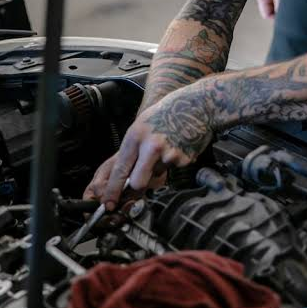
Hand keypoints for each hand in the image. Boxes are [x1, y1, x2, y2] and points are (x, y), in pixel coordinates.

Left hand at [83, 87, 213, 206]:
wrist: (197, 104)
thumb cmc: (167, 113)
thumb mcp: (142, 125)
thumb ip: (132, 149)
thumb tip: (123, 175)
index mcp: (136, 135)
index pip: (120, 169)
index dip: (112, 189)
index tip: (109, 203)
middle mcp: (151, 145)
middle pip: (138, 182)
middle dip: (138, 186)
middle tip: (142, 179)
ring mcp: (169, 153)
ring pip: (158, 175)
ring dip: (160, 167)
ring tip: (167, 146)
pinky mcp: (184, 160)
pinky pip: (173, 170)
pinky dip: (175, 162)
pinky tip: (179, 146)